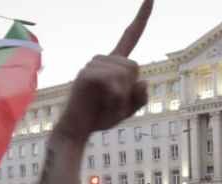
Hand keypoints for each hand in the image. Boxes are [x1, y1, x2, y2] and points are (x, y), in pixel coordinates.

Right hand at [56, 0, 152, 139]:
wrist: (79, 129)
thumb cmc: (101, 116)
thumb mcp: (129, 108)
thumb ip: (141, 96)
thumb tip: (142, 81)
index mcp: (115, 63)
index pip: (131, 36)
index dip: (142, 17)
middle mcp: (104, 59)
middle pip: (134, 66)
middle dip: (130, 88)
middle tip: (114, 102)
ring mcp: (93, 64)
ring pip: (125, 75)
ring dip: (122, 96)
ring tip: (106, 104)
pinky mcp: (86, 74)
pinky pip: (113, 83)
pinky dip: (115, 99)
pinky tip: (103, 103)